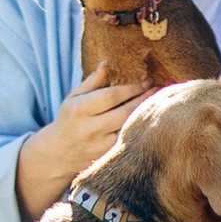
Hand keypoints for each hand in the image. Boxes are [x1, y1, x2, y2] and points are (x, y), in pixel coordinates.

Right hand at [15, 77, 152, 220]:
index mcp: (79, 110)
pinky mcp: (108, 158)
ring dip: (147, 115)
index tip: (148, 79)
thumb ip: (92, 81)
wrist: (59, 153)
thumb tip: (107, 63)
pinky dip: (142, 130)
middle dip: (145, 99)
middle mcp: (89, 129)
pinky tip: (151, 120)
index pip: (111, 96)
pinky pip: (130, 141)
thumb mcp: (74, 97)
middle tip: (160, 87)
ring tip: (161, 101)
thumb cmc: (70, 119)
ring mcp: (99, 146)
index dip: (132, 87)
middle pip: (125, 113)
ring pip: (130, 129)